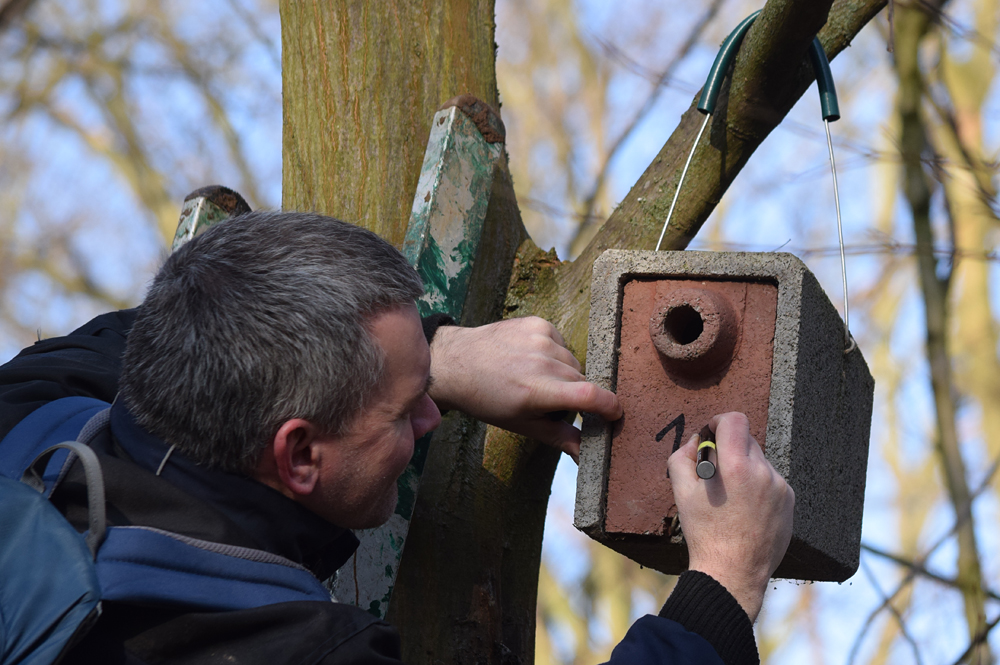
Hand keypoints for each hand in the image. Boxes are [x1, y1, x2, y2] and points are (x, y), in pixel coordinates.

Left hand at [428, 317, 621, 460]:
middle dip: (574, 395)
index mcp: (538, 391)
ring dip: (564, 374)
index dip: (610, 407)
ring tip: (536, 378)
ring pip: (573, 363)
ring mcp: (541, 338)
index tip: (615, 414)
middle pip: (582, 381)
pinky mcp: (539, 323)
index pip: (591, 396)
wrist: (458, 362)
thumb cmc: (488, 399)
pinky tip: (531, 358)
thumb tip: (587, 456)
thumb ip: (559, 437)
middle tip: (548, 400)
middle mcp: (542, 361)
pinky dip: (554, 354)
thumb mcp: (521, 424)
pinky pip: (562, 343)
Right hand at [666, 412, 793, 621]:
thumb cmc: (704, 533)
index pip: (735, 420)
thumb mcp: (681, 492)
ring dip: (743, 468)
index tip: (711, 435)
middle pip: (746, 439)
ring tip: (730, 497)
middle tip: (714, 473)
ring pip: (759, 460)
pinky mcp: (789, 502)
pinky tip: (745, 509)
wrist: (732, 572)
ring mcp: (780, 488)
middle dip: (729, 449)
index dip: (719, 422)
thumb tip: (697, 442)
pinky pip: (771, 480)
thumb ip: (683, 457)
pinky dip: (757, 485)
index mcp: (736, 467)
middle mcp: (763, 473)